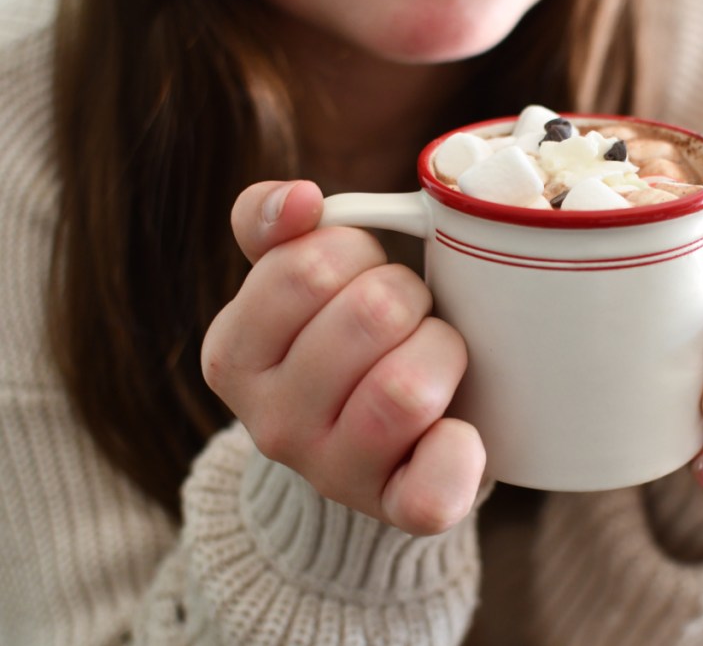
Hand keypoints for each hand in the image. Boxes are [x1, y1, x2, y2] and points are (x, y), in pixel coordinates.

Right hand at [201, 180, 485, 535]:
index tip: (363, 272)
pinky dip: (459, 452)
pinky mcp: (396, 512)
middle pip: (370, 316)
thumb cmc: (346, 337)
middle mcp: (270, 423)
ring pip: (406, 390)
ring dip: (442, 352)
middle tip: (408, 315)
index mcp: (233, 355)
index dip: (360, 253)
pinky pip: (432, 490)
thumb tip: (298, 199)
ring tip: (434, 358)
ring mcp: (332, 474)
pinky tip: (457, 430)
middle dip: (408, 296)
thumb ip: (272, 226)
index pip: (305, 267)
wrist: (379, 438)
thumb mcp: (295, 279)